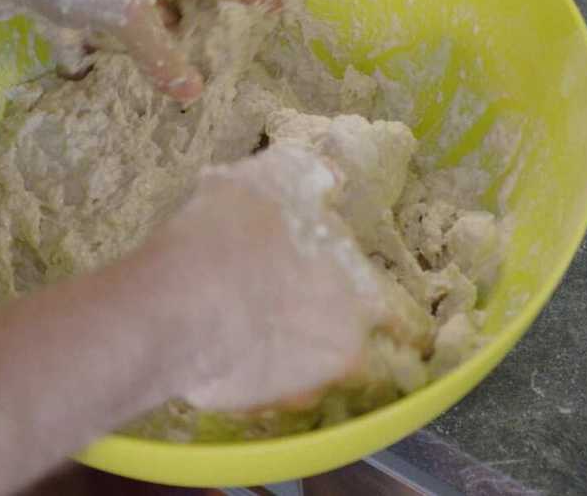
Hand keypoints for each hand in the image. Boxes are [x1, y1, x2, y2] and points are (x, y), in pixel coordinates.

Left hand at [0, 0, 280, 101]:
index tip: (279, 5)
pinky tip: (91, 79)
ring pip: (131, 13)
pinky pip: (84, 30)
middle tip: (229, 51)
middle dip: (199, 19)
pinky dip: (88, 53)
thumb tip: (193, 91)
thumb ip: (160, 52)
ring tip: (172, 78)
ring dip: (145, 42)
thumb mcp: (124, 9)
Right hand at [144, 144, 384, 412]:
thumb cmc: (236, 231)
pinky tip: (231, 352)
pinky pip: (266, 393)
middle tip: (305, 321)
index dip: (398, 321)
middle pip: (357, 358)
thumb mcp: (282, 176)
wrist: (180, 299)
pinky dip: (254, 377)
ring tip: (261, 335)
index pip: (406, 325)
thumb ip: (317, 181)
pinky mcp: (258, 409)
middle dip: (337, 343)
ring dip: (294, 363)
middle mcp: (346, 354)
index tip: (382, 317)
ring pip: (310, 380)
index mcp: (366, 299)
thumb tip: (333, 182)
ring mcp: (301, 389)